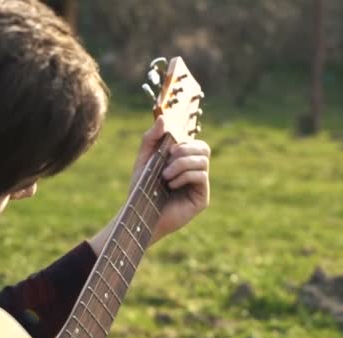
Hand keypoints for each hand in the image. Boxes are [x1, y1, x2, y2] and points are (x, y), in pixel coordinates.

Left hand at [131, 116, 210, 243]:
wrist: (138, 215)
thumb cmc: (141, 188)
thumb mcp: (144, 158)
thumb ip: (152, 137)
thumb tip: (163, 118)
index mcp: (185, 161)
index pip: (195, 142)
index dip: (183, 141)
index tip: (168, 148)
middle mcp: (195, 172)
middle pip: (204, 148)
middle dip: (185, 149)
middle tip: (169, 157)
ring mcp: (200, 186)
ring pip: (203, 161)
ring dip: (181, 164)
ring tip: (165, 176)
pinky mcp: (202, 198)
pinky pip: (201, 176)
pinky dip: (184, 176)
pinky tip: (171, 186)